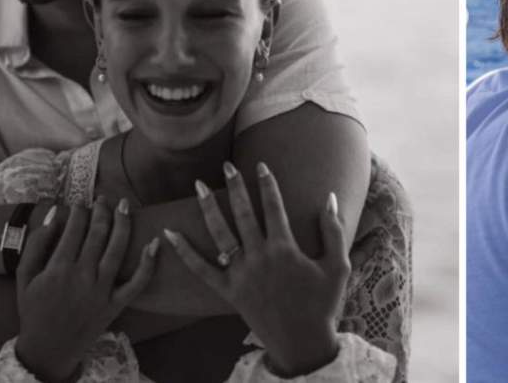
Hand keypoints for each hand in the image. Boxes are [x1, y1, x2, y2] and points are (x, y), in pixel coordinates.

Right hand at [14, 198, 157, 382]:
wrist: (49, 347)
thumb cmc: (34, 309)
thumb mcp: (24, 277)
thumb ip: (36, 245)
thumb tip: (54, 214)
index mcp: (58, 268)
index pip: (74, 229)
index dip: (79, 211)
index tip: (80, 203)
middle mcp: (82, 276)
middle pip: (98, 234)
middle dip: (101, 211)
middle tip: (103, 199)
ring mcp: (102, 290)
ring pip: (117, 249)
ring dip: (123, 223)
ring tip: (124, 205)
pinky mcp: (116, 303)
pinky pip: (137, 283)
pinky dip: (148, 264)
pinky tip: (154, 243)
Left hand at [164, 162, 349, 377]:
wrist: (301, 342)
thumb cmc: (323, 303)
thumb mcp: (338, 266)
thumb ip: (333, 230)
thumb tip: (329, 197)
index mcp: (285, 249)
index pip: (274, 207)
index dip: (267, 184)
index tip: (261, 165)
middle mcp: (259, 258)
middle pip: (244, 214)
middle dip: (236, 186)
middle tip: (227, 166)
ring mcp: (241, 274)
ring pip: (220, 234)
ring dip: (209, 208)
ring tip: (200, 185)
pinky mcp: (228, 291)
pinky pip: (201, 269)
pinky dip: (184, 252)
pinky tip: (170, 234)